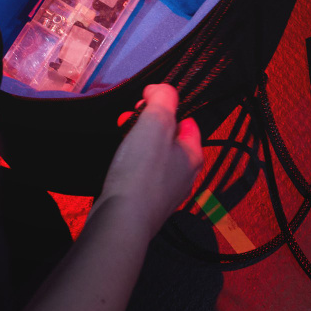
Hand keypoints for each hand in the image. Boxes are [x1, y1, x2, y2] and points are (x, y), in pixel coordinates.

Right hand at [96, 84, 202, 239]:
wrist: (122, 219)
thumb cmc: (142, 168)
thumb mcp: (155, 123)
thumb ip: (162, 100)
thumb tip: (160, 91)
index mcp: (193, 156)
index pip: (187, 122)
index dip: (166, 107)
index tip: (143, 104)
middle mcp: (185, 176)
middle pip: (169, 139)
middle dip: (147, 124)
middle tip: (126, 121)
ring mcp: (166, 193)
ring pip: (155, 157)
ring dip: (137, 142)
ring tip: (119, 139)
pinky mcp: (147, 205)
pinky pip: (142, 174)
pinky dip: (131, 164)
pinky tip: (117, 164)